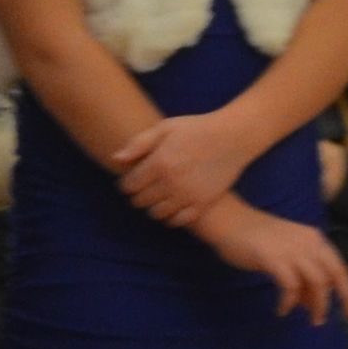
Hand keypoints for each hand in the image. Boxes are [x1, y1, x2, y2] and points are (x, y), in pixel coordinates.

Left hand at [109, 105, 250, 225]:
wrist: (232, 137)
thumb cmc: (196, 129)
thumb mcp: (165, 128)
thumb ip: (139, 143)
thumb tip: (116, 159)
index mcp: (159, 163)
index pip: (129, 186)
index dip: (126, 184)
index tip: (132, 179)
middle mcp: (171, 182)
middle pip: (140, 201)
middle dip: (138, 195)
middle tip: (144, 187)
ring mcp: (187, 195)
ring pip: (157, 213)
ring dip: (153, 206)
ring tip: (158, 196)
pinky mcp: (202, 204)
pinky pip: (178, 220)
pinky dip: (171, 217)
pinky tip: (172, 206)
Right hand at [200, 201, 347, 325]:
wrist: (227, 220)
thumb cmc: (255, 238)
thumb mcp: (286, 255)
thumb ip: (301, 276)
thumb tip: (312, 303)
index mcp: (314, 239)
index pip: (339, 267)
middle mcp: (308, 242)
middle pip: (335, 274)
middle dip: (344, 298)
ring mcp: (291, 249)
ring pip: (317, 282)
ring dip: (318, 305)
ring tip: (313, 320)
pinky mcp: (273, 258)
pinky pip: (290, 286)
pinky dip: (289, 301)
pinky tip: (283, 310)